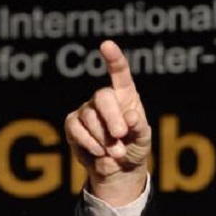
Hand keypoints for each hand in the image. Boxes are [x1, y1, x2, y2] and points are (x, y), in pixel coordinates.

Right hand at [65, 40, 151, 205]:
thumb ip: (139, 127)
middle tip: (120, 135)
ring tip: (116, 151)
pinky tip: (100, 152)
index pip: (120, 74)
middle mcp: (105, 99)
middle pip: (103, 97)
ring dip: (104, 138)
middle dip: (112, 117)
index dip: (114, 59)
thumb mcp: (143, 139)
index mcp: (126, 97)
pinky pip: (76, 129)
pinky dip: (90, 143)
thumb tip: (131, 116)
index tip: (107, 45)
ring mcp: (86, 110)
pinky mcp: (73, 124)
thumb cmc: (134, 148)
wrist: (119, 170)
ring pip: (90, 117)